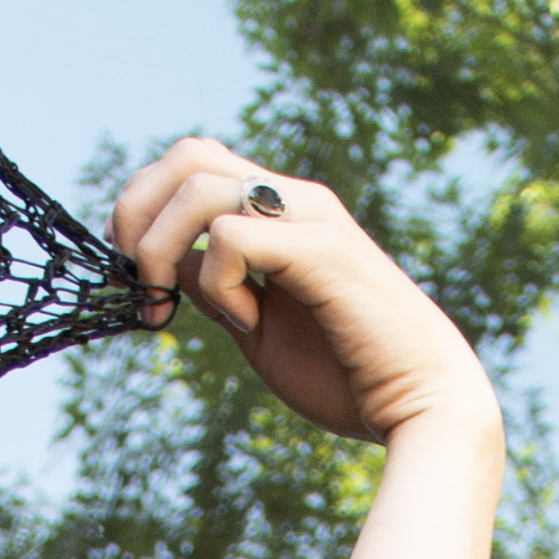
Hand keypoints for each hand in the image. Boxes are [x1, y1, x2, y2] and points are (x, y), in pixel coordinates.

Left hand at [112, 136, 500, 448]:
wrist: (422, 404)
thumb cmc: (347, 376)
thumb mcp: (258, 327)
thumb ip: (217, 287)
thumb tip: (167, 264)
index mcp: (282, 211)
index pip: (193, 166)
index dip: (145, 210)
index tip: (137, 278)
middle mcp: (296, 199)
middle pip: (189, 153)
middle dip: (137, 211)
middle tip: (137, 278)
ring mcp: (311, 218)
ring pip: (199, 185)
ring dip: (162, 249)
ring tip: (173, 307)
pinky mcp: (321, 249)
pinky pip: (231, 236)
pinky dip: (217, 283)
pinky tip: (246, 322)